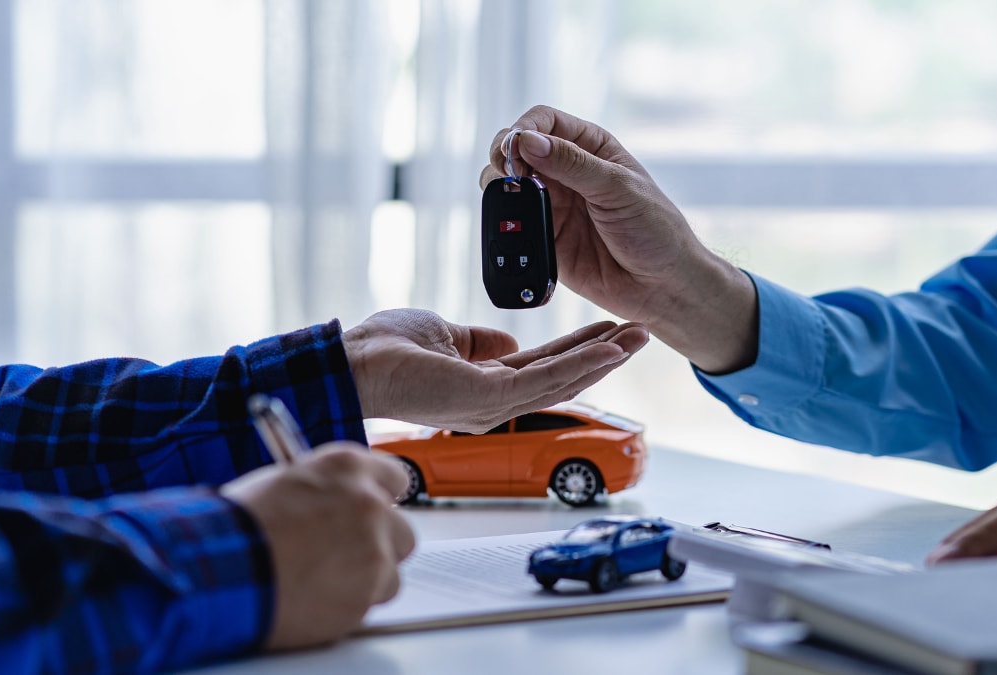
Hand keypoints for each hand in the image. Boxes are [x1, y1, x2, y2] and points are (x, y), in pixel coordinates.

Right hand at [221, 444, 415, 649]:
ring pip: (390, 572)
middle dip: (381, 544)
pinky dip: (349, 605)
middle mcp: (370, 505)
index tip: (376, 511)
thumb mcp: (283, 483)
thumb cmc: (238, 526)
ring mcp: (373, 552)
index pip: (395, 477)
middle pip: (402, 530)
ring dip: (366, 579)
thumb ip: (325, 491)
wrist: (221, 569)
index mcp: (347, 468)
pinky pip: (370, 603)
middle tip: (348, 555)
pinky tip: (315, 599)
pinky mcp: (366, 594)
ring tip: (322, 582)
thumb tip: (339, 503)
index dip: (383, 498)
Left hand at [343, 308, 648, 432]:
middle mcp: (495, 404)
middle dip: (605, 354)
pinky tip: (608, 349)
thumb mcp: (445, 335)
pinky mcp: (487, 398)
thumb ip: (480, 342)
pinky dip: (580, 364)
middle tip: (642, 332)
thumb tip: (508, 342)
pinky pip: (544, 381)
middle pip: (564, 377)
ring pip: (562, 380)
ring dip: (604, 357)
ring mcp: (493, 406)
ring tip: (638, 336)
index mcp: (486, 387)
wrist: (354, 361)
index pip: (546, 368)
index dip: (580, 348)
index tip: (611, 330)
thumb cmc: (385, 350)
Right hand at [480, 106, 757, 372]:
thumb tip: (527, 141)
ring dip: (499, 186)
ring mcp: (554, 205)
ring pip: (508, 184)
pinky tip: (512, 225)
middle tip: (508, 174)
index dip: (523, 128)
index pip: (544, 121)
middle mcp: (568, 172)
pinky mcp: (545, 237)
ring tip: (509, 198)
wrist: (662, 286)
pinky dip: (503, 220)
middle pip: (518, 149)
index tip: (515, 146)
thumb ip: (572, 164)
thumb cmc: (656, 230)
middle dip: (503, 156)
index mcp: (591, 148)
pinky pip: (513, 223)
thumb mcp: (617, 188)